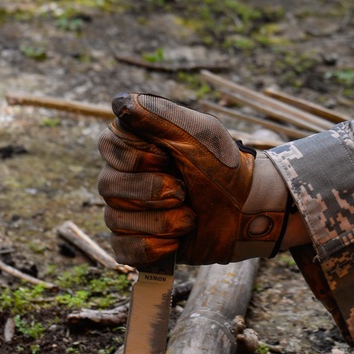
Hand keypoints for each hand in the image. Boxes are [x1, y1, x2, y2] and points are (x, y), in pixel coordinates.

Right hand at [98, 92, 254, 266]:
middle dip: (152, 191)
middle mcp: (122, 176)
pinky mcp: (134, 243)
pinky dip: (153, 247)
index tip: (168, 157)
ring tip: (190, 217)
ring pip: (115, 219)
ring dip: (161, 221)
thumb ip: (158, 114)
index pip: (108, 145)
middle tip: (184, 190)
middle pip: (108, 185)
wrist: (245, 208)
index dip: (138, 157)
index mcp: (134, 144)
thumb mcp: (197, 131)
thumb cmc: (221, 164)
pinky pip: (123, 250)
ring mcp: (125, 210)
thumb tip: (120, 103)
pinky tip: (176, 241)